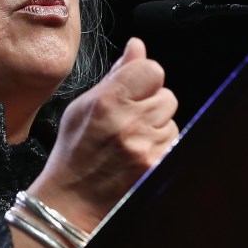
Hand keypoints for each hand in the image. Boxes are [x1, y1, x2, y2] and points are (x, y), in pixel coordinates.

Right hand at [28, 37, 178, 230]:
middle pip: (167, 96)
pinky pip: (173, 144)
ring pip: (172, 122)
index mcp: (108, 101)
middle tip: (128, 121)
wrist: (74, 202)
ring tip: (130, 143)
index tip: (134, 90)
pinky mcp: (158, 167)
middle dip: (151, 105)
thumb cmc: (74, 152)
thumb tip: (137, 46)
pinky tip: (139, 157)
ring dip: (157, 128)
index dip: (144, 78)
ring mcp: (147, 148)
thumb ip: (116, 74)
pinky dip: (160, 148)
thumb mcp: (83, 106)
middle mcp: (130, 123)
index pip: (152, 70)